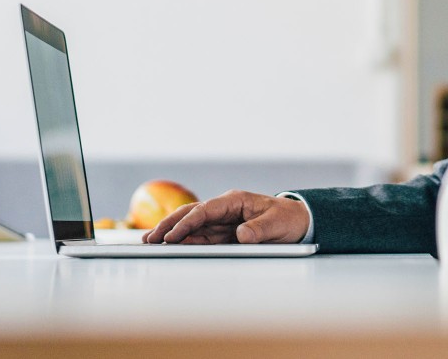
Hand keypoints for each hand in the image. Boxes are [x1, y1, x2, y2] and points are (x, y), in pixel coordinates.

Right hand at [141, 190, 309, 244]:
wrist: (298, 222)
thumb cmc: (288, 219)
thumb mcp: (277, 225)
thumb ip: (260, 229)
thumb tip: (242, 235)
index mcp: (235, 201)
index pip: (205, 211)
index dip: (187, 223)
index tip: (172, 236)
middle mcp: (224, 209)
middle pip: (191, 215)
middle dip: (169, 225)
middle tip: (149, 239)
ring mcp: (222, 221)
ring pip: (191, 226)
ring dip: (172, 234)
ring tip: (150, 243)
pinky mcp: (223, 233)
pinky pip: (200, 237)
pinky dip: (184, 241)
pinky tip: (170, 247)